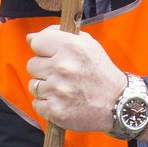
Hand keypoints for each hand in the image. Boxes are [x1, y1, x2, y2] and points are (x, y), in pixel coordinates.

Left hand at [26, 27, 147, 142]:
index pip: (36, 42)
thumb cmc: (101, 73)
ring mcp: (58, 90)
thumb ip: (58, 36)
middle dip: (44, 70)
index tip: (51, 55)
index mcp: (71, 47)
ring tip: (64, 90)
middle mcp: (63, 67)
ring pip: (33, 86)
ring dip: (45, 88)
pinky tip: (63, 102)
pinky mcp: (56, 110)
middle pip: (32, 65)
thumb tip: (30, 38)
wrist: (118, 104)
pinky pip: (37, 104)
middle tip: (62, 76)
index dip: (42, 49)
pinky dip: (47, 105)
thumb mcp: (88, 45)